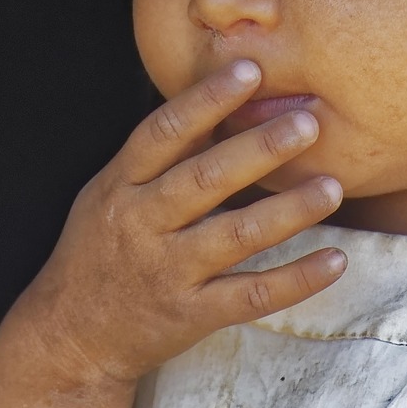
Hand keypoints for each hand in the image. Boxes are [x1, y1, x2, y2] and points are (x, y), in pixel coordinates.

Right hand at [18, 60, 346, 386]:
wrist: (71, 338)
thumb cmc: (103, 247)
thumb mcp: (113, 191)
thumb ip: (165, 152)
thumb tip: (221, 94)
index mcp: (121, 185)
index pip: (164, 133)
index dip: (206, 99)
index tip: (250, 69)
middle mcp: (142, 224)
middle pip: (205, 179)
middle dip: (260, 149)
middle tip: (308, 124)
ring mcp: (168, 272)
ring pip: (236, 237)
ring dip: (288, 211)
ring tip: (332, 187)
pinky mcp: (192, 315)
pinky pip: (251, 296)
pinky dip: (296, 279)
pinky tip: (335, 260)